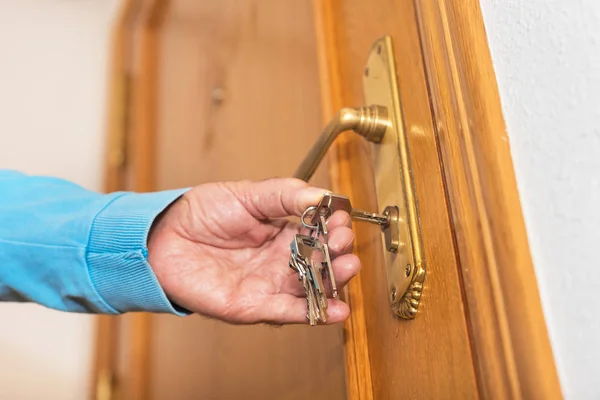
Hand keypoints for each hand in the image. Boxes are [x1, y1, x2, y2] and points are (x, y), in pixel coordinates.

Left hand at [147, 178, 359, 324]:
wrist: (163, 239)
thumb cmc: (201, 214)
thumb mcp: (246, 194)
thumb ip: (284, 195)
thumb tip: (322, 195)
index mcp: (282, 231)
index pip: (318, 231)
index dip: (333, 226)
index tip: (341, 218)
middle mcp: (281, 259)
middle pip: (321, 261)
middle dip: (338, 252)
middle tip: (343, 242)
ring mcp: (270, 283)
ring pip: (312, 287)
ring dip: (334, 281)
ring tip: (348, 267)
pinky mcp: (255, 305)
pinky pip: (290, 312)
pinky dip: (315, 314)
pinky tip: (338, 310)